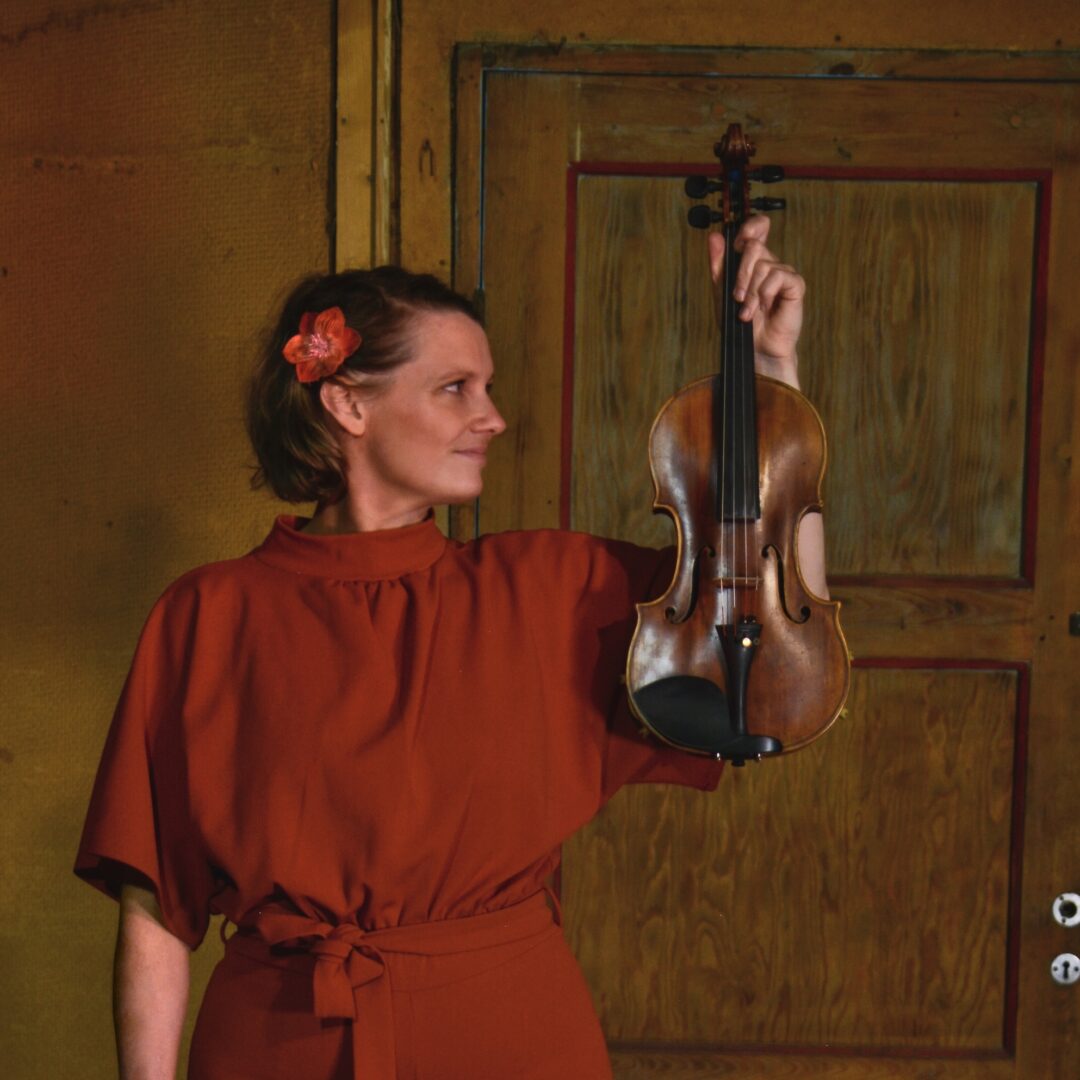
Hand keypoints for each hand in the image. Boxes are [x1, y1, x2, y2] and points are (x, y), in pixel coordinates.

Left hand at [708, 217, 803, 385]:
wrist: (755, 350)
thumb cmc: (740, 324)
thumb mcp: (722, 292)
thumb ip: (719, 265)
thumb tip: (714, 237)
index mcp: (753, 261)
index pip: (757, 227)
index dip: (751, 226)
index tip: (739, 239)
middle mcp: (770, 263)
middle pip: (754, 246)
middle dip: (740, 273)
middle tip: (737, 296)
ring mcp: (783, 273)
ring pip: (763, 265)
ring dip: (750, 291)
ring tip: (747, 312)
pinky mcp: (795, 285)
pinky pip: (777, 277)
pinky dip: (765, 294)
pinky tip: (764, 308)